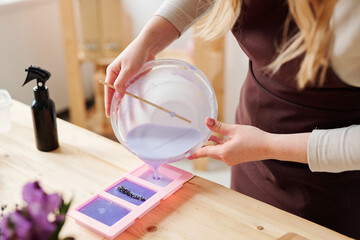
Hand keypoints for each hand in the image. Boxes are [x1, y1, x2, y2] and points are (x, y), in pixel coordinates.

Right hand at [104, 16, 179, 116]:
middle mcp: (117, 75)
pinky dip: (131, 96)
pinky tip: (133, 103)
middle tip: (116, 116)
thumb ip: (122, 83)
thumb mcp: (128, 70)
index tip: (109, 113)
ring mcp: (126, 76)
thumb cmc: (136, 54)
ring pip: (123, 91)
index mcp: (112, 72)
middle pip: (114, 92)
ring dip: (123, 100)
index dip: (108, 102)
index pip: (108, 90)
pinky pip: (131, 88)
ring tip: (123, 112)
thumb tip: (117, 96)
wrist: (148, 46)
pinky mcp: (134, 77)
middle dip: (115, 104)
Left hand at [188, 118, 308, 164]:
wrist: (269, 147)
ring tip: (204, 135)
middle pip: (210, 152)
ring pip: (217, 151)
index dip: (195, 152)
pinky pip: (224, 151)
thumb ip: (219, 126)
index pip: (205, 152)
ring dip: (211, 143)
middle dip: (202, 146)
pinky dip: (219, 145)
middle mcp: (226, 158)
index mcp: (224, 152)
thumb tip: (207, 121)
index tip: (187, 155)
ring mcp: (231, 159)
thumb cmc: (254, 138)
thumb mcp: (234, 129)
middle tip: (193, 141)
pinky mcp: (236, 157)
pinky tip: (217, 137)